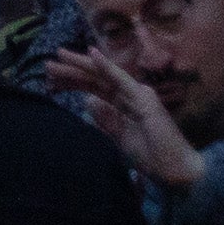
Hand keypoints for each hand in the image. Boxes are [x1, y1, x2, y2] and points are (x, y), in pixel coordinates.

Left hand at [42, 48, 206, 190]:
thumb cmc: (151, 156)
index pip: (94, 88)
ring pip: (104, 75)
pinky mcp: (144, 99)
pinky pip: (122, 80)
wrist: (175, 170)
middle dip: (72, 70)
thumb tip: (88, 102)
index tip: (51, 79)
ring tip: (60, 55)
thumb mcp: (119, 137)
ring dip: (81, 64)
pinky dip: (107, 66)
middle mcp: (130, 94)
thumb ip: (105, 120)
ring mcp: (138, 94)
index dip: (74, 81)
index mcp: (123, 104)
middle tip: (48, 62)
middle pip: (96, 78)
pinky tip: (92, 54)